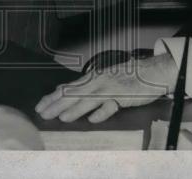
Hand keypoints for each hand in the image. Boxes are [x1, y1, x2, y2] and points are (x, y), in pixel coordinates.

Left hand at [35, 54, 177, 123]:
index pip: (67, 88)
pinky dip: (101, 112)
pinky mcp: (123, 96)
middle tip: (43, 114)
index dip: (52, 97)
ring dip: (75, 109)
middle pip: (74, 94)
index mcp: (92, 79)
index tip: (39, 106)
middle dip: (57, 104)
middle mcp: (98, 82)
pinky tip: (93, 119)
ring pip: (89, 99)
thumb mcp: (103, 78)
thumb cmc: (127, 76)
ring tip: (62, 118)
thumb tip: (65, 91)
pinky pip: (111, 105)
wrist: (151, 71)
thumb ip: (86, 86)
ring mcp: (110, 88)